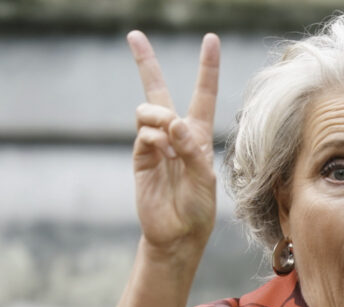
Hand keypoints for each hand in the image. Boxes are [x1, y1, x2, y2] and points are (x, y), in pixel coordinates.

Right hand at [127, 30, 219, 257]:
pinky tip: (163, 153)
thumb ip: (192, 150)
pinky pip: (144, 134)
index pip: (203, 94)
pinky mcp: (140, 157)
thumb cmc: (198, 208)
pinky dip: (154, 139)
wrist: (177, 234)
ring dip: (160, 116)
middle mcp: (175, 134)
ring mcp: (155, 144)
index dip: (207, 67)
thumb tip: (173, 124)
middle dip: (145, 62)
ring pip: (148, 110)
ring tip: (170, 137)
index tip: (210, 39)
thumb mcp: (206, 180)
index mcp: (198, 134)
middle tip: (134, 35)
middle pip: (158, 90)